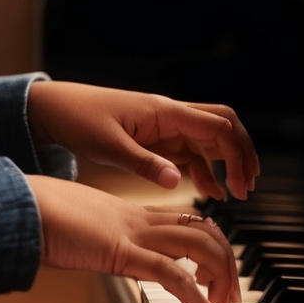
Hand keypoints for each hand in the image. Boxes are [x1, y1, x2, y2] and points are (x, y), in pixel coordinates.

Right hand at [26, 175, 239, 302]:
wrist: (18, 204)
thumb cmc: (36, 216)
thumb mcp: (72, 229)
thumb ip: (87, 239)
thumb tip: (81, 250)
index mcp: (127, 214)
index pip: (185, 221)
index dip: (209, 244)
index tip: (215, 274)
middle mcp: (137, 219)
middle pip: (202, 230)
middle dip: (226, 262)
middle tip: (231, 296)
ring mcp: (130, 232)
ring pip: (198, 244)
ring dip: (220, 277)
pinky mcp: (119, 250)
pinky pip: (170, 273)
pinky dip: (196, 298)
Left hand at [27, 81, 258, 199]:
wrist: (54, 109)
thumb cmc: (78, 119)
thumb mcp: (108, 146)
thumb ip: (144, 164)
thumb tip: (177, 182)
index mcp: (164, 111)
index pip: (217, 125)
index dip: (237, 153)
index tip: (241, 184)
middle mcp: (170, 115)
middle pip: (222, 125)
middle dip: (242, 152)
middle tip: (248, 185)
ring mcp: (164, 127)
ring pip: (208, 139)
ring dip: (226, 162)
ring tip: (235, 193)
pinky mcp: (155, 139)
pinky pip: (189, 152)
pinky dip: (204, 170)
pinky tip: (208, 191)